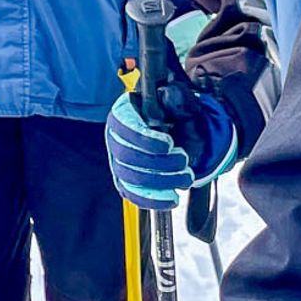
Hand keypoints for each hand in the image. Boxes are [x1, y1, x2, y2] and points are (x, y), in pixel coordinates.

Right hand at [105, 84, 234, 209]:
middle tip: (184, 160)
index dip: (144, 138)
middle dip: (159, 163)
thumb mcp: (173, 99)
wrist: (176, 128)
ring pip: (130, 178)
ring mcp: (117, 161)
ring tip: (186, 178)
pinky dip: (152, 200)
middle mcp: (115, 137)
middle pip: (126, 156)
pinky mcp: (125, 180)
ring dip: (161, 181)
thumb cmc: (171, 112)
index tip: (168, 144)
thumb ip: (170, 100)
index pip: (124, 125)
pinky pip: (132, 194)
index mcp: (123, 112)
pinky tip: (171, 199)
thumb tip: (167, 107)